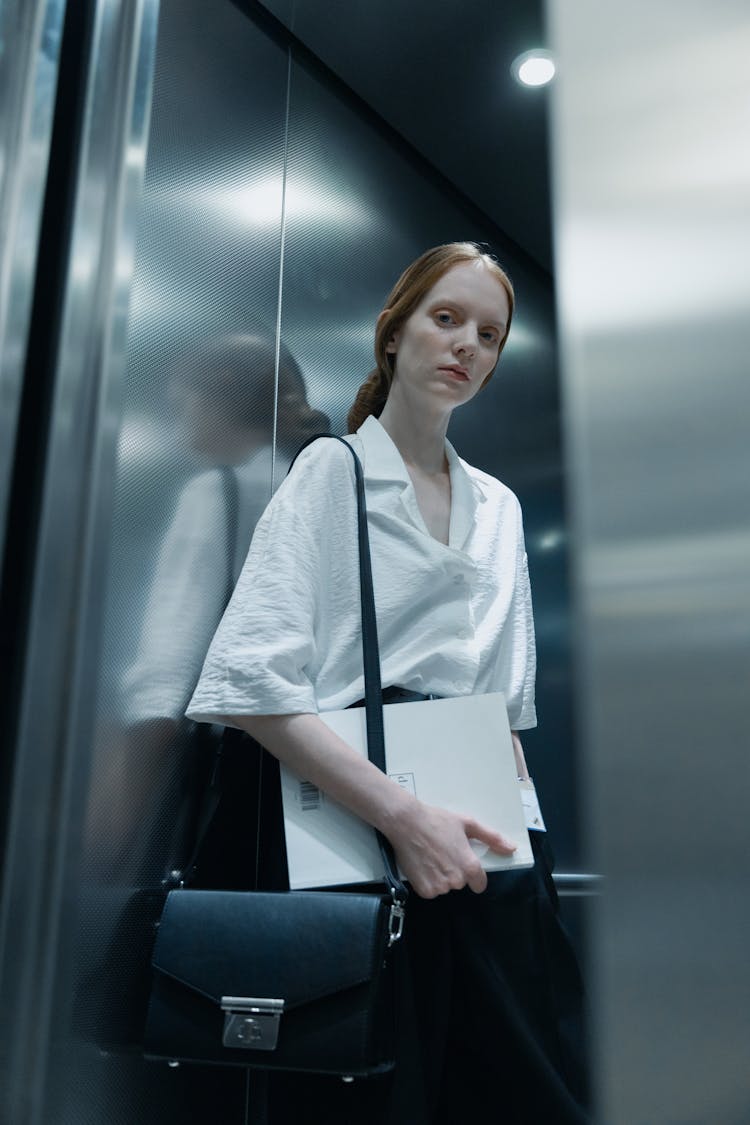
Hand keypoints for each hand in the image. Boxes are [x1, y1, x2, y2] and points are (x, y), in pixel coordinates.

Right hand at [386, 800, 515, 899]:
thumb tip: (511, 849)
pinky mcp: (424, 890)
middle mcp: (456, 880)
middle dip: (454, 870)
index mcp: (469, 866)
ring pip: (445, 886)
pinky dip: (427, 880)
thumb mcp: (467, 824)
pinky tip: (422, 864)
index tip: (462, 863)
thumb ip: (492, 838)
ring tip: (430, 856)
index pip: (480, 884)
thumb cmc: (437, 821)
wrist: (406, 822)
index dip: (473, 874)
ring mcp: (439, 887)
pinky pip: (431, 890)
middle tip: (443, 852)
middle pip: (461, 882)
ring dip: (440, 876)